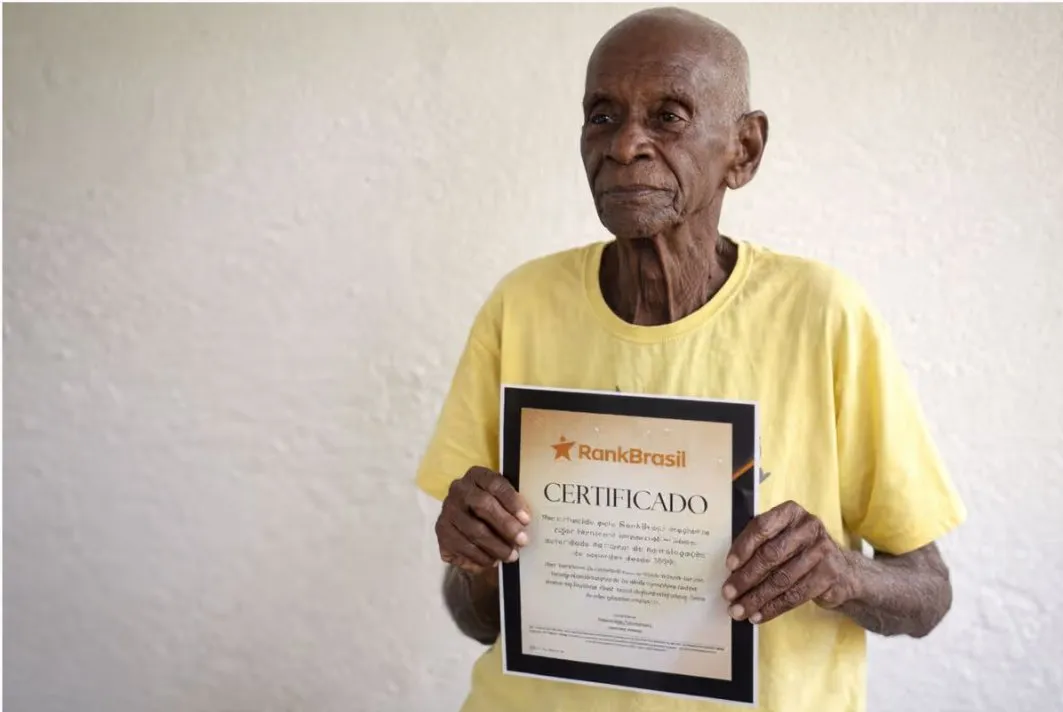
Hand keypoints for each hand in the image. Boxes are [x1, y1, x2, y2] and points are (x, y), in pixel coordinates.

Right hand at [435, 466, 530, 575]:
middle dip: (505, 525)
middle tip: (522, 541)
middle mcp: (459, 489)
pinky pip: (462, 547)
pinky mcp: (441, 531)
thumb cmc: (493, 507)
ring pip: (473, 530)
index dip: (512, 501)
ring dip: (496, 546)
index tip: (526, 520)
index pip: (495, 484)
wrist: (467, 517)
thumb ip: (513, 506)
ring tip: (511, 556)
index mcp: (477, 475)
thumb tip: (525, 523)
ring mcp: (447, 510)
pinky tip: (492, 561)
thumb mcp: (503, 500)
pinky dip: (480, 557)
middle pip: (483, 505)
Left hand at [721, 501, 857, 623]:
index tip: (729, 566)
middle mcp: (808, 527)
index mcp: (791, 512)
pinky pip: (795, 595)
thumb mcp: (781, 539)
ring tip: (739, 610)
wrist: (843, 571)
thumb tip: (731, 571)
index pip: (762, 526)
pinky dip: (773, 608)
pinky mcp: (829, 575)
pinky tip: (758, 616)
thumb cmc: (800, 552)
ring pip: (782, 579)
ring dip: (756, 598)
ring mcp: (822, 551)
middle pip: (771, 555)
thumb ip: (758, 546)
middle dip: (746, 577)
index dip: (743, 547)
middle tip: (728, 594)